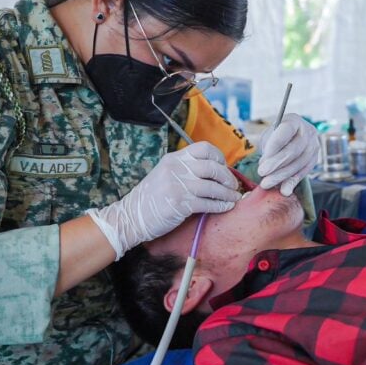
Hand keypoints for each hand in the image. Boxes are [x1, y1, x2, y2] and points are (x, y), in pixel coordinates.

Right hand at [87, 141, 240, 259]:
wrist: (131, 216)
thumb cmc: (152, 198)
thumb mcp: (166, 174)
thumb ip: (186, 169)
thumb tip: (215, 171)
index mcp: (174, 158)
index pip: (204, 148)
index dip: (219, 157)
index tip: (224, 168)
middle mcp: (177, 168)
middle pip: (213, 167)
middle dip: (228, 177)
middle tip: (233, 186)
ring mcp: (178, 185)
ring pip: (213, 186)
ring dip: (228, 193)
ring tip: (234, 198)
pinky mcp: (180, 204)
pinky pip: (208, 203)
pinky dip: (221, 205)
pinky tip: (226, 207)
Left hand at [257, 113, 319, 194]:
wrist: (290, 138)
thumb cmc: (275, 137)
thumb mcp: (269, 137)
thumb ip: (268, 151)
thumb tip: (266, 172)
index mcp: (294, 120)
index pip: (286, 131)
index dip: (274, 146)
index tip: (262, 160)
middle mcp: (308, 131)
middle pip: (294, 149)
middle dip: (276, 164)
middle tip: (261, 173)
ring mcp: (314, 145)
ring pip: (299, 163)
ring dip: (282, 175)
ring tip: (266, 183)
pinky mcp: (315, 159)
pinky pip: (304, 172)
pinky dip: (292, 182)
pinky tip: (284, 190)